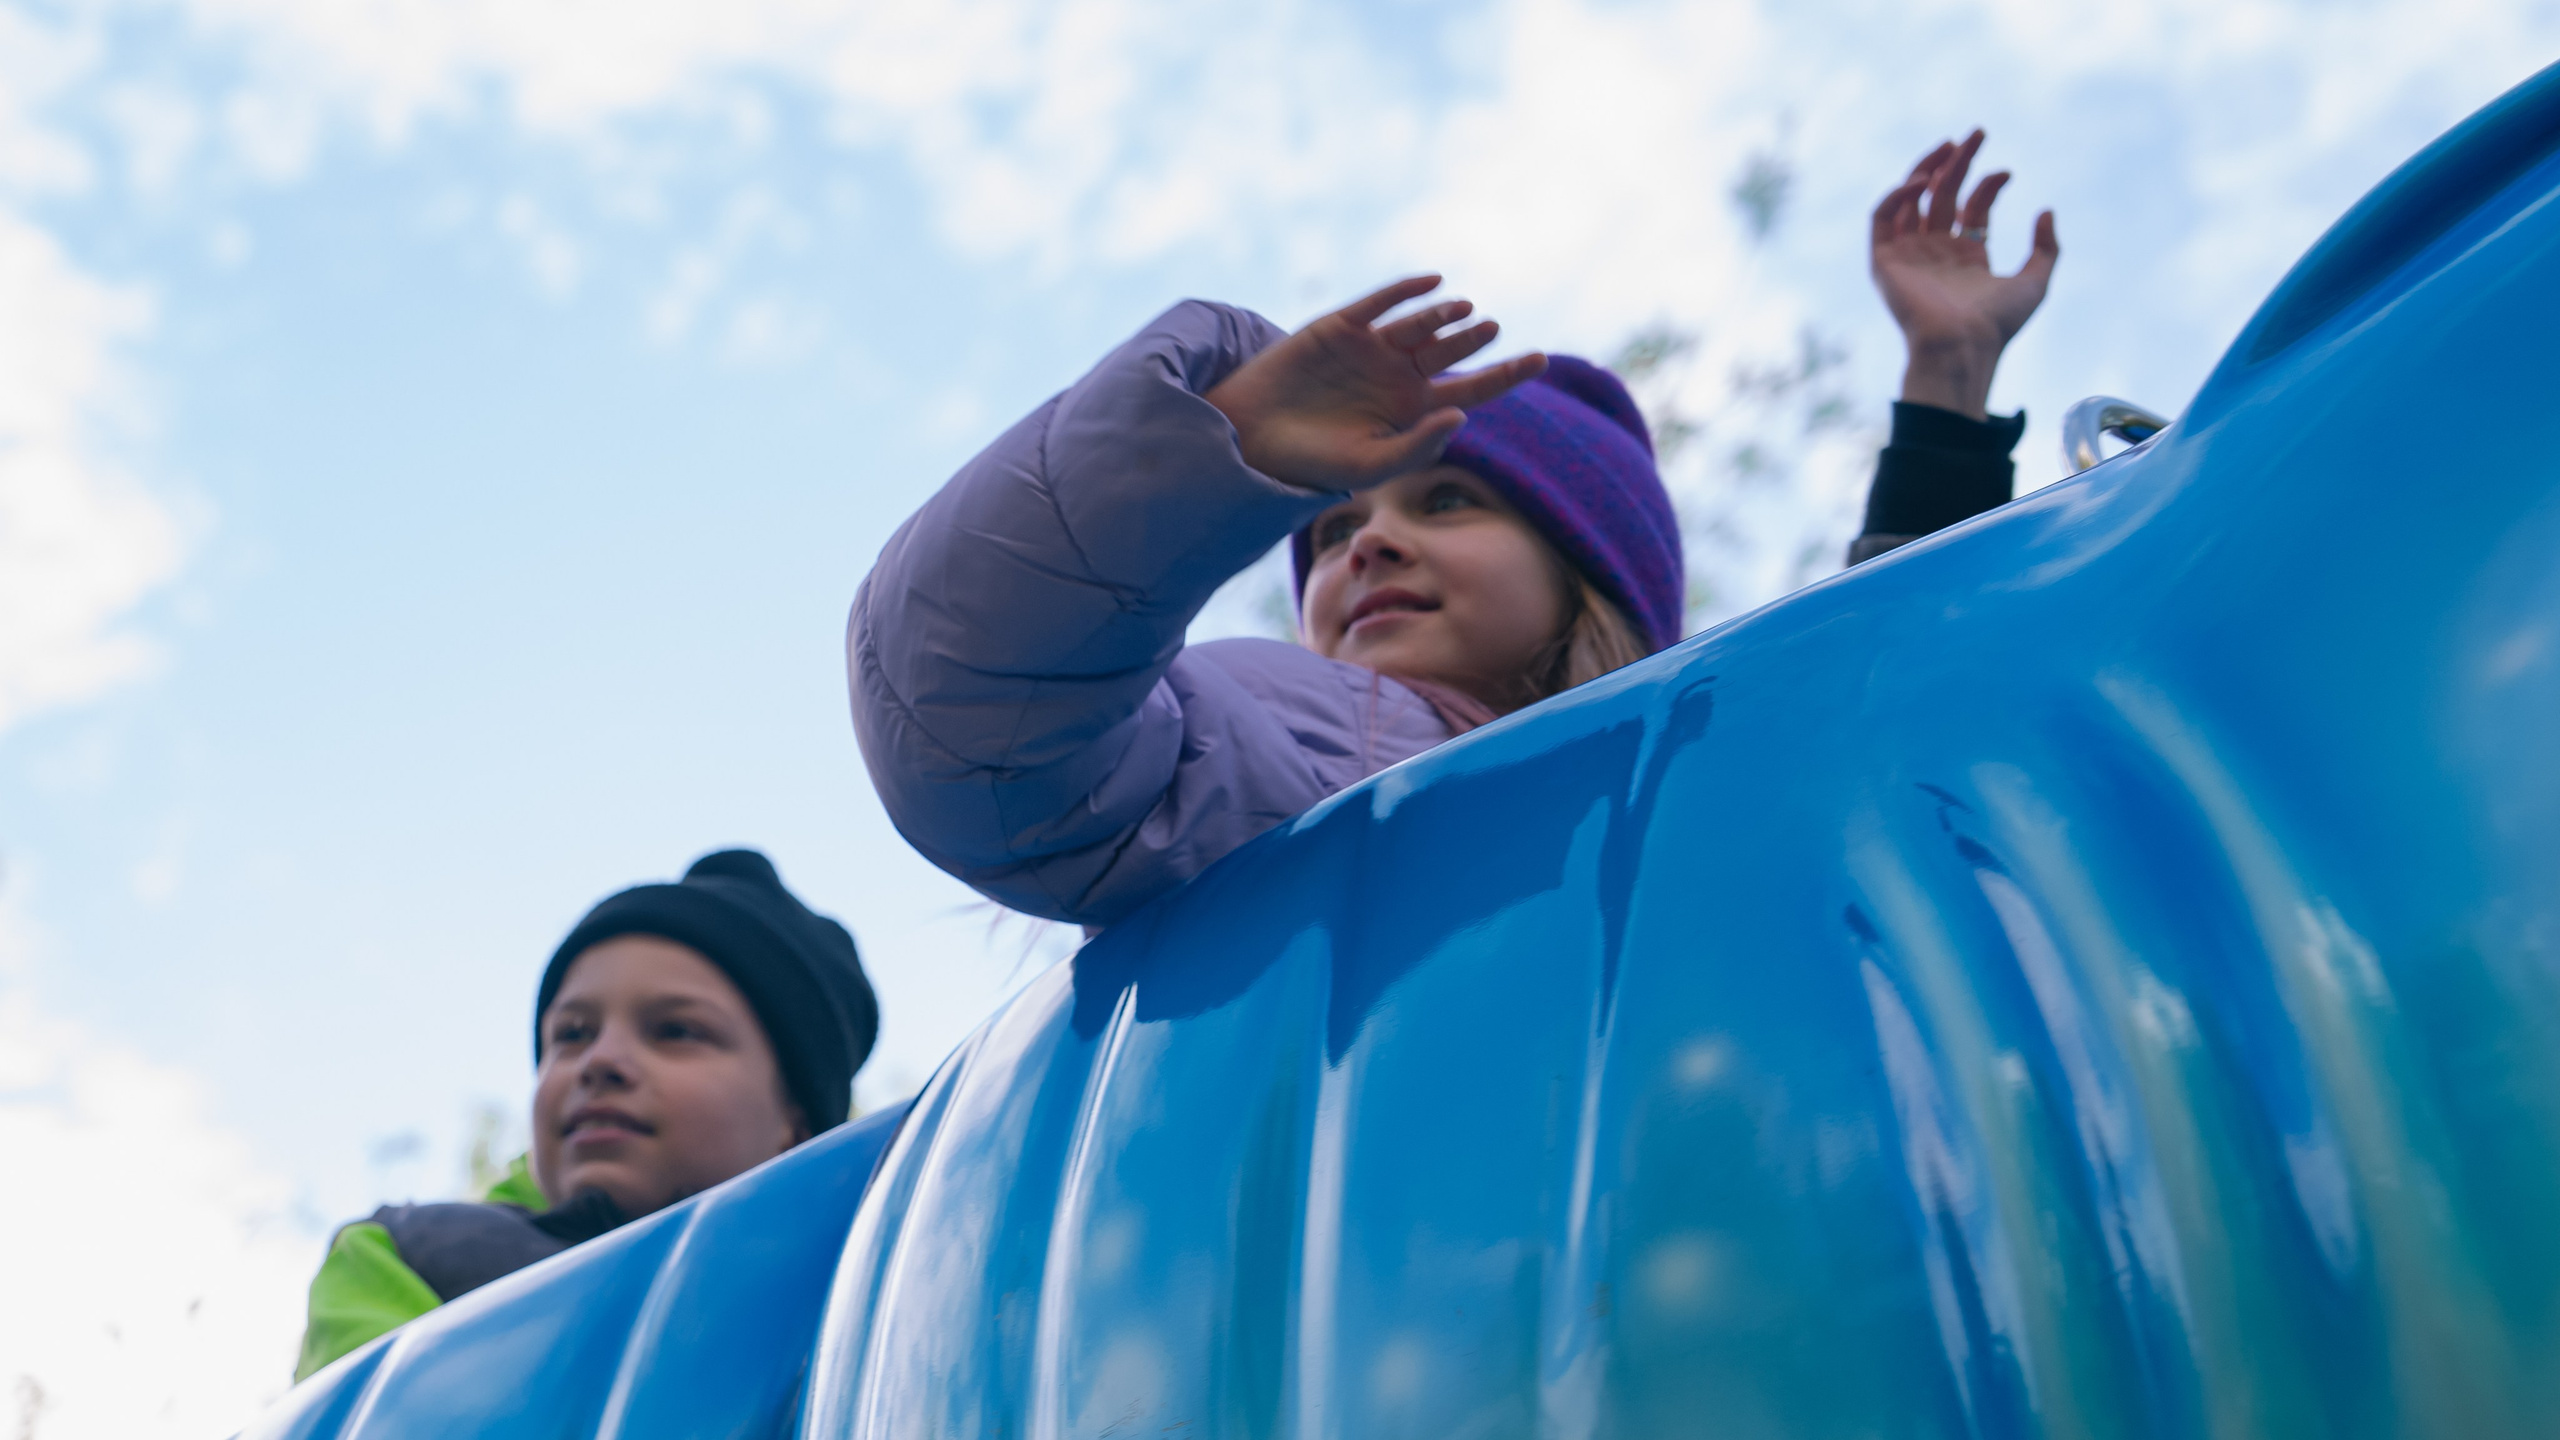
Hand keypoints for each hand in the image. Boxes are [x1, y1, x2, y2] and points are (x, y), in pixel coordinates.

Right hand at [1206, 275, 1547, 491]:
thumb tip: (1463, 414)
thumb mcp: (1370, 465)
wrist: (1252, 438)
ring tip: (1466, 311)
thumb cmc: (1313, 463)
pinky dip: (1407, 291)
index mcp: (1413, 410)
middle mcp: (1398, 375)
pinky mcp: (1341, 326)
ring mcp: (1371, 348)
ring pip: (1420, 324)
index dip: (1507, 374)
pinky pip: (1380, 302)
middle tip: (1492, 328)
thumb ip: (1418, 443)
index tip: (1541, 359)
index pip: (1473, 388)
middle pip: (1451, 351)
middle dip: (1474, 338)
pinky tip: (1432, 283)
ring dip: (1444, 315)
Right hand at [1870, 130, 2058, 419]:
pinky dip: (1897, 195)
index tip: (2006, 172)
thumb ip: (2046, 249)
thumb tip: (2046, 210)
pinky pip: (1883, 218)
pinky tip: (1921, 181)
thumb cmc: (1997, 324)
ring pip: (1911, 199)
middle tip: (1976, 133)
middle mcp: (1936, 251)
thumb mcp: (2036, 283)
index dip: (1989, 184)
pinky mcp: (1884, 260)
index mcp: (1967, 257)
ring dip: (1926, 168)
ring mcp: (1909, 253)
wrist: (1961, 345)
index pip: (1973, 207)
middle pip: (1944, 195)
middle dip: (1959, 162)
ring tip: (1948, 144)